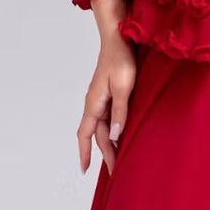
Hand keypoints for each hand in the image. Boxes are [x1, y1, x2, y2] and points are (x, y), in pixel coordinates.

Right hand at [78, 0, 137, 173]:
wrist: (118, 37)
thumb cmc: (121, 59)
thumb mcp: (124, 87)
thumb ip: (120, 112)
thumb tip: (114, 136)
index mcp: (94, 103)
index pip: (85, 134)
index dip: (84, 152)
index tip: (84, 170)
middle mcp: (94, 103)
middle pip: (96, 134)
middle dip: (104, 153)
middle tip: (115, 171)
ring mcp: (101, 98)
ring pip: (103, 127)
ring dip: (108, 143)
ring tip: (118, 158)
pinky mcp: (109, 93)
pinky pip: (109, 117)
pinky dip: (113, 130)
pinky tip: (120, 135)